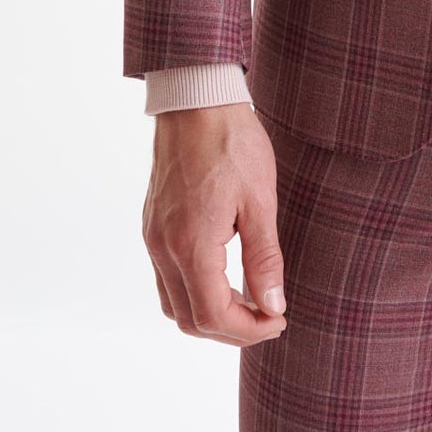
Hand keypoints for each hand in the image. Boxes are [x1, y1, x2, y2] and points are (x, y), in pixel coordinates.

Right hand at [142, 104, 288, 346]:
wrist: (195, 101)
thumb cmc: (232, 143)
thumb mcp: (260, 201)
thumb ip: (265, 259)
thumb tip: (273, 306)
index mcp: (191, 245)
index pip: (213, 316)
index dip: (249, 330)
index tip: (279, 320)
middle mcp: (163, 248)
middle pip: (188, 320)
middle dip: (230, 330)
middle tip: (268, 316)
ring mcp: (153, 238)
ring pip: (172, 303)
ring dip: (208, 314)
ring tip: (249, 302)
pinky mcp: (152, 226)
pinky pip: (166, 278)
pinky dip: (193, 292)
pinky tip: (224, 278)